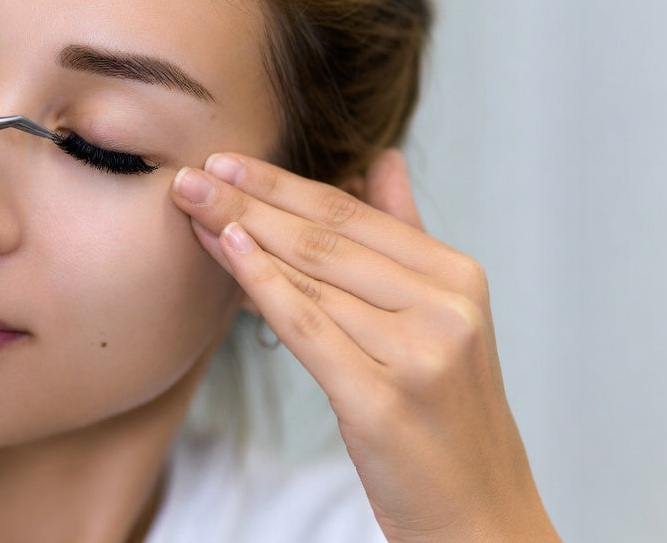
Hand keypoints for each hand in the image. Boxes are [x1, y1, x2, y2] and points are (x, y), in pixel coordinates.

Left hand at [171, 149, 557, 541]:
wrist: (477, 514)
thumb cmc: (443, 413)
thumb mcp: (440, 316)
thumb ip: (407, 235)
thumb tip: (383, 160)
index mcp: (457, 278)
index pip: (352, 215)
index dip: (282, 184)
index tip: (226, 159)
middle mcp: (444, 307)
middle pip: (324, 240)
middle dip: (248, 202)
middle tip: (189, 175)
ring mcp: (418, 354)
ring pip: (309, 277)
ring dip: (241, 236)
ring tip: (192, 208)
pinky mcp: (382, 401)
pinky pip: (307, 326)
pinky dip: (262, 284)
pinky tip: (226, 251)